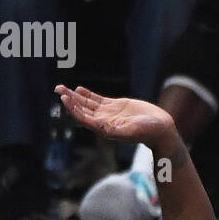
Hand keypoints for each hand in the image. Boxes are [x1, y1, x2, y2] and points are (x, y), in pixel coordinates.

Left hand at [55, 86, 177, 146]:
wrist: (160, 129)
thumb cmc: (148, 132)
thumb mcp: (132, 131)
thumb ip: (117, 129)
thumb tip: (101, 127)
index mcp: (104, 128)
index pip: (83, 117)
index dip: (72, 108)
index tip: (64, 98)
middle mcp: (103, 121)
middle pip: (81, 109)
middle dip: (69, 99)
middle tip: (58, 88)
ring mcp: (109, 113)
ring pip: (87, 103)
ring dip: (75, 96)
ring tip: (62, 87)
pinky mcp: (116, 106)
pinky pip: (98, 99)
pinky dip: (87, 94)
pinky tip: (79, 89)